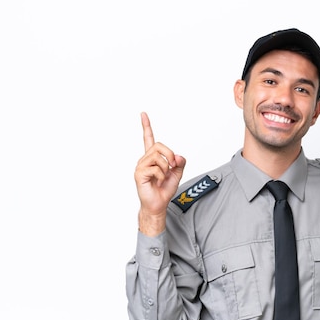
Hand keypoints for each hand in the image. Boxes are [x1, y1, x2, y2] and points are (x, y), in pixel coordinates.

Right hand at [134, 112, 185, 234]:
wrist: (158, 204)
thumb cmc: (164, 189)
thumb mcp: (177, 174)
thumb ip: (180, 163)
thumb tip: (178, 156)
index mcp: (152, 157)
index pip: (148, 138)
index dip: (146, 126)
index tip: (143, 114)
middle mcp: (145, 159)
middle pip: (159, 145)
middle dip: (170, 154)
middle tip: (173, 165)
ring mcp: (141, 166)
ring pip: (158, 157)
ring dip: (166, 167)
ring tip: (163, 177)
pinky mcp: (139, 174)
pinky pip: (156, 168)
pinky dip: (162, 175)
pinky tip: (158, 181)